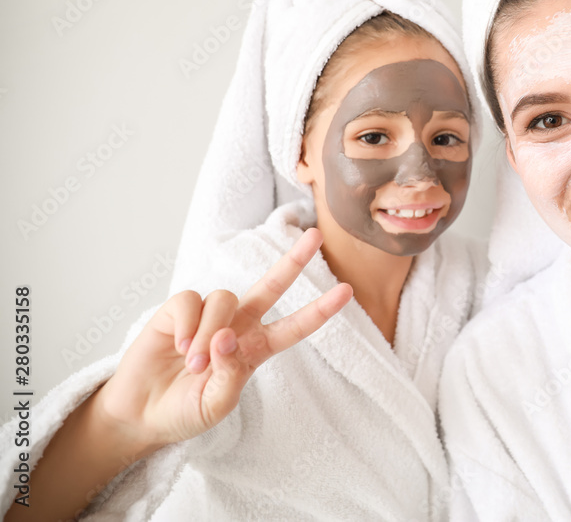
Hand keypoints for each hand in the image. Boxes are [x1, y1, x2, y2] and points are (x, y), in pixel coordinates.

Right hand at [93, 228, 351, 452]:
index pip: (294, 326)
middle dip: (293, 260)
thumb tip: (227, 336)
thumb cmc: (185, 411)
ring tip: (194, 362)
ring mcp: (208, 315)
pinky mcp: (177, 310)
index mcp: (255, 349)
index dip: (319, 310)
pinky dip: (187, 323)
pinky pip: (191, 300)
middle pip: (271, 285)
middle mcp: (237, 326)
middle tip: (315, 236)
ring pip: (225, 299)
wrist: (142, 414)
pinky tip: (179, 345)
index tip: (347, 291)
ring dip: (210, 331)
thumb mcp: (216, 404)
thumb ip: (229, 373)